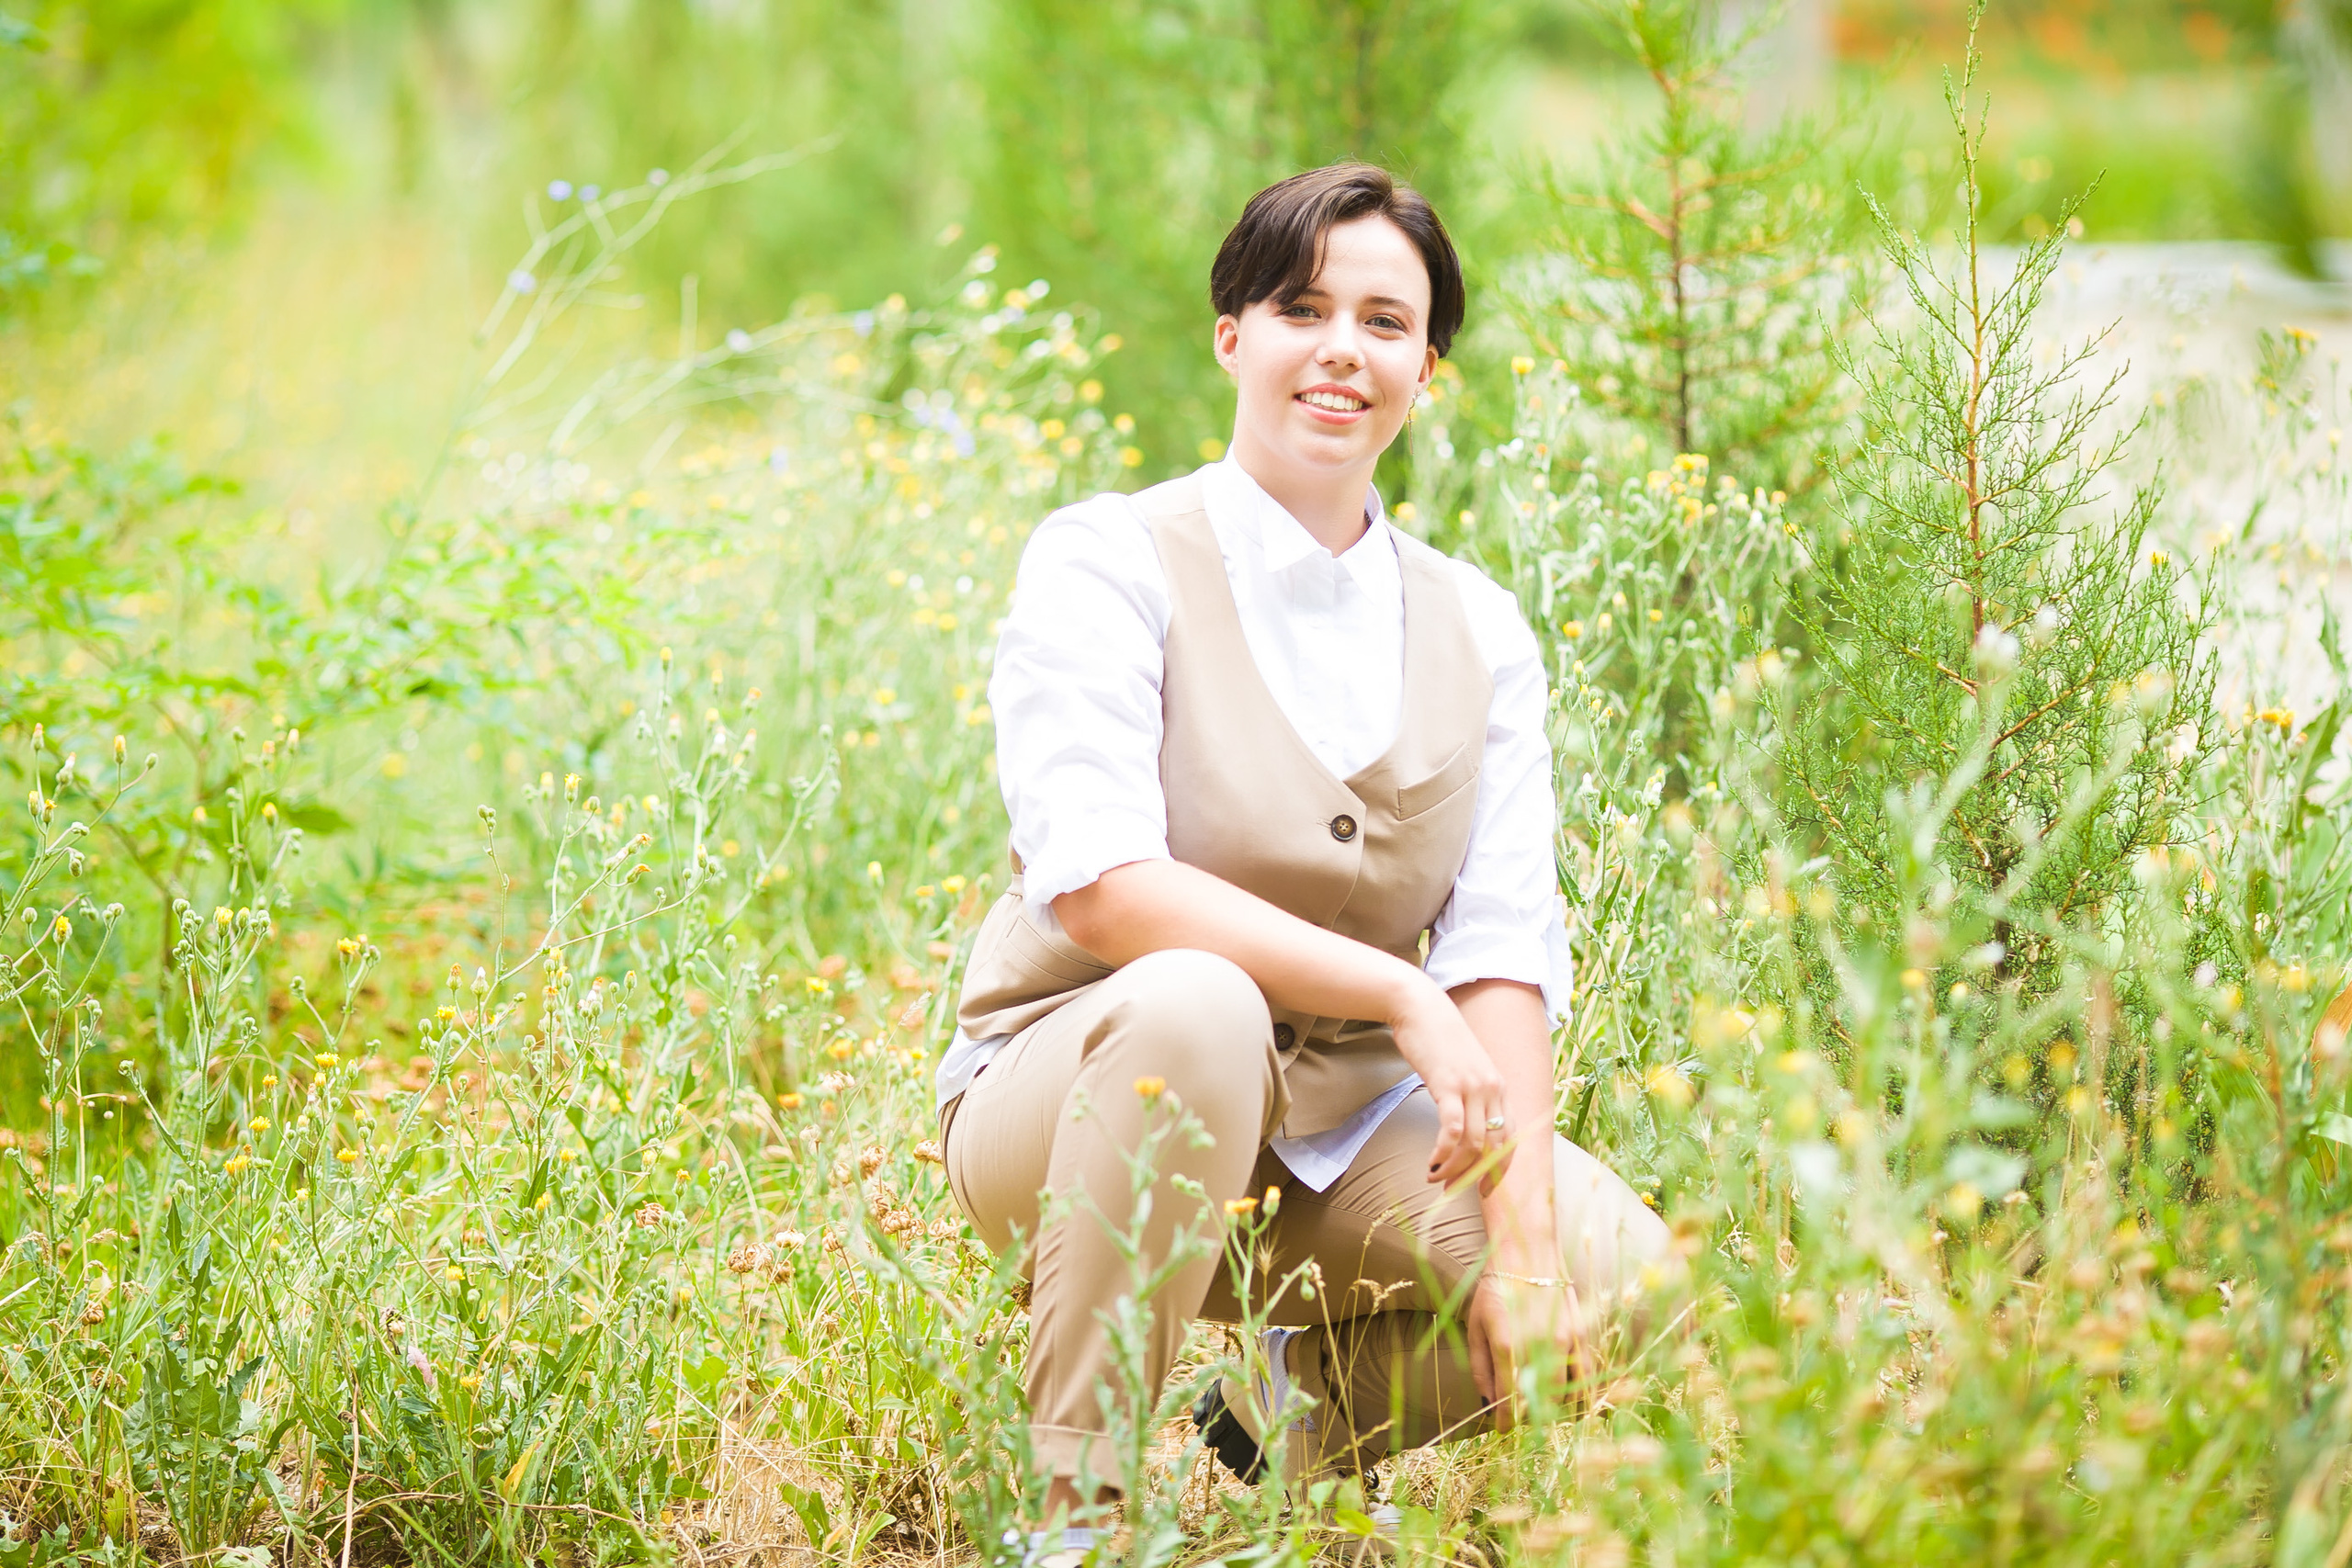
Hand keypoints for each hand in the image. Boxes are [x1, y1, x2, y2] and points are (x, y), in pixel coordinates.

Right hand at [1387, 975, 1511, 1189]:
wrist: (1420, 1007)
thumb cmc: (1437, 1040)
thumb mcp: (1463, 1068)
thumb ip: (1471, 1094)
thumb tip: (1464, 1128)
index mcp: (1500, 1088)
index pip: (1511, 1140)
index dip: (1500, 1170)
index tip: (1483, 1190)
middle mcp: (1493, 1089)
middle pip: (1495, 1148)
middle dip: (1476, 1177)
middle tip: (1453, 1191)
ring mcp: (1473, 1087)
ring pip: (1475, 1144)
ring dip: (1455, 1169)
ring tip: (1434, 1178)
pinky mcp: (1449, 1085)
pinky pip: (1453, 1130)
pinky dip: (1443, 1153)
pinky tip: (1430, 1163)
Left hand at [1466, 1272, 1587, 1423]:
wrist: (1527, 1253)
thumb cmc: (1495, 1290)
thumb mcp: (1476, 1326)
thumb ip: (1480, 1368)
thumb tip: (1490, 1402)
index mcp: (1506, 1345)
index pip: (1508, 1400)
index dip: (1505, 1420)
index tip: (1503, 1427)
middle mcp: (1536, 1347)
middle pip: (1538, 1402)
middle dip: (1529, 1416)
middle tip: (1522, 1417)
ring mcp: (1562, 1342)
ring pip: (1565, 1394)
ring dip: (1554, 1408)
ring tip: (1544, 1408)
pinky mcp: (1580, 1335)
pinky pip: (1585, 1375)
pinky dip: (1579, 1392)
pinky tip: (1571, 1398)